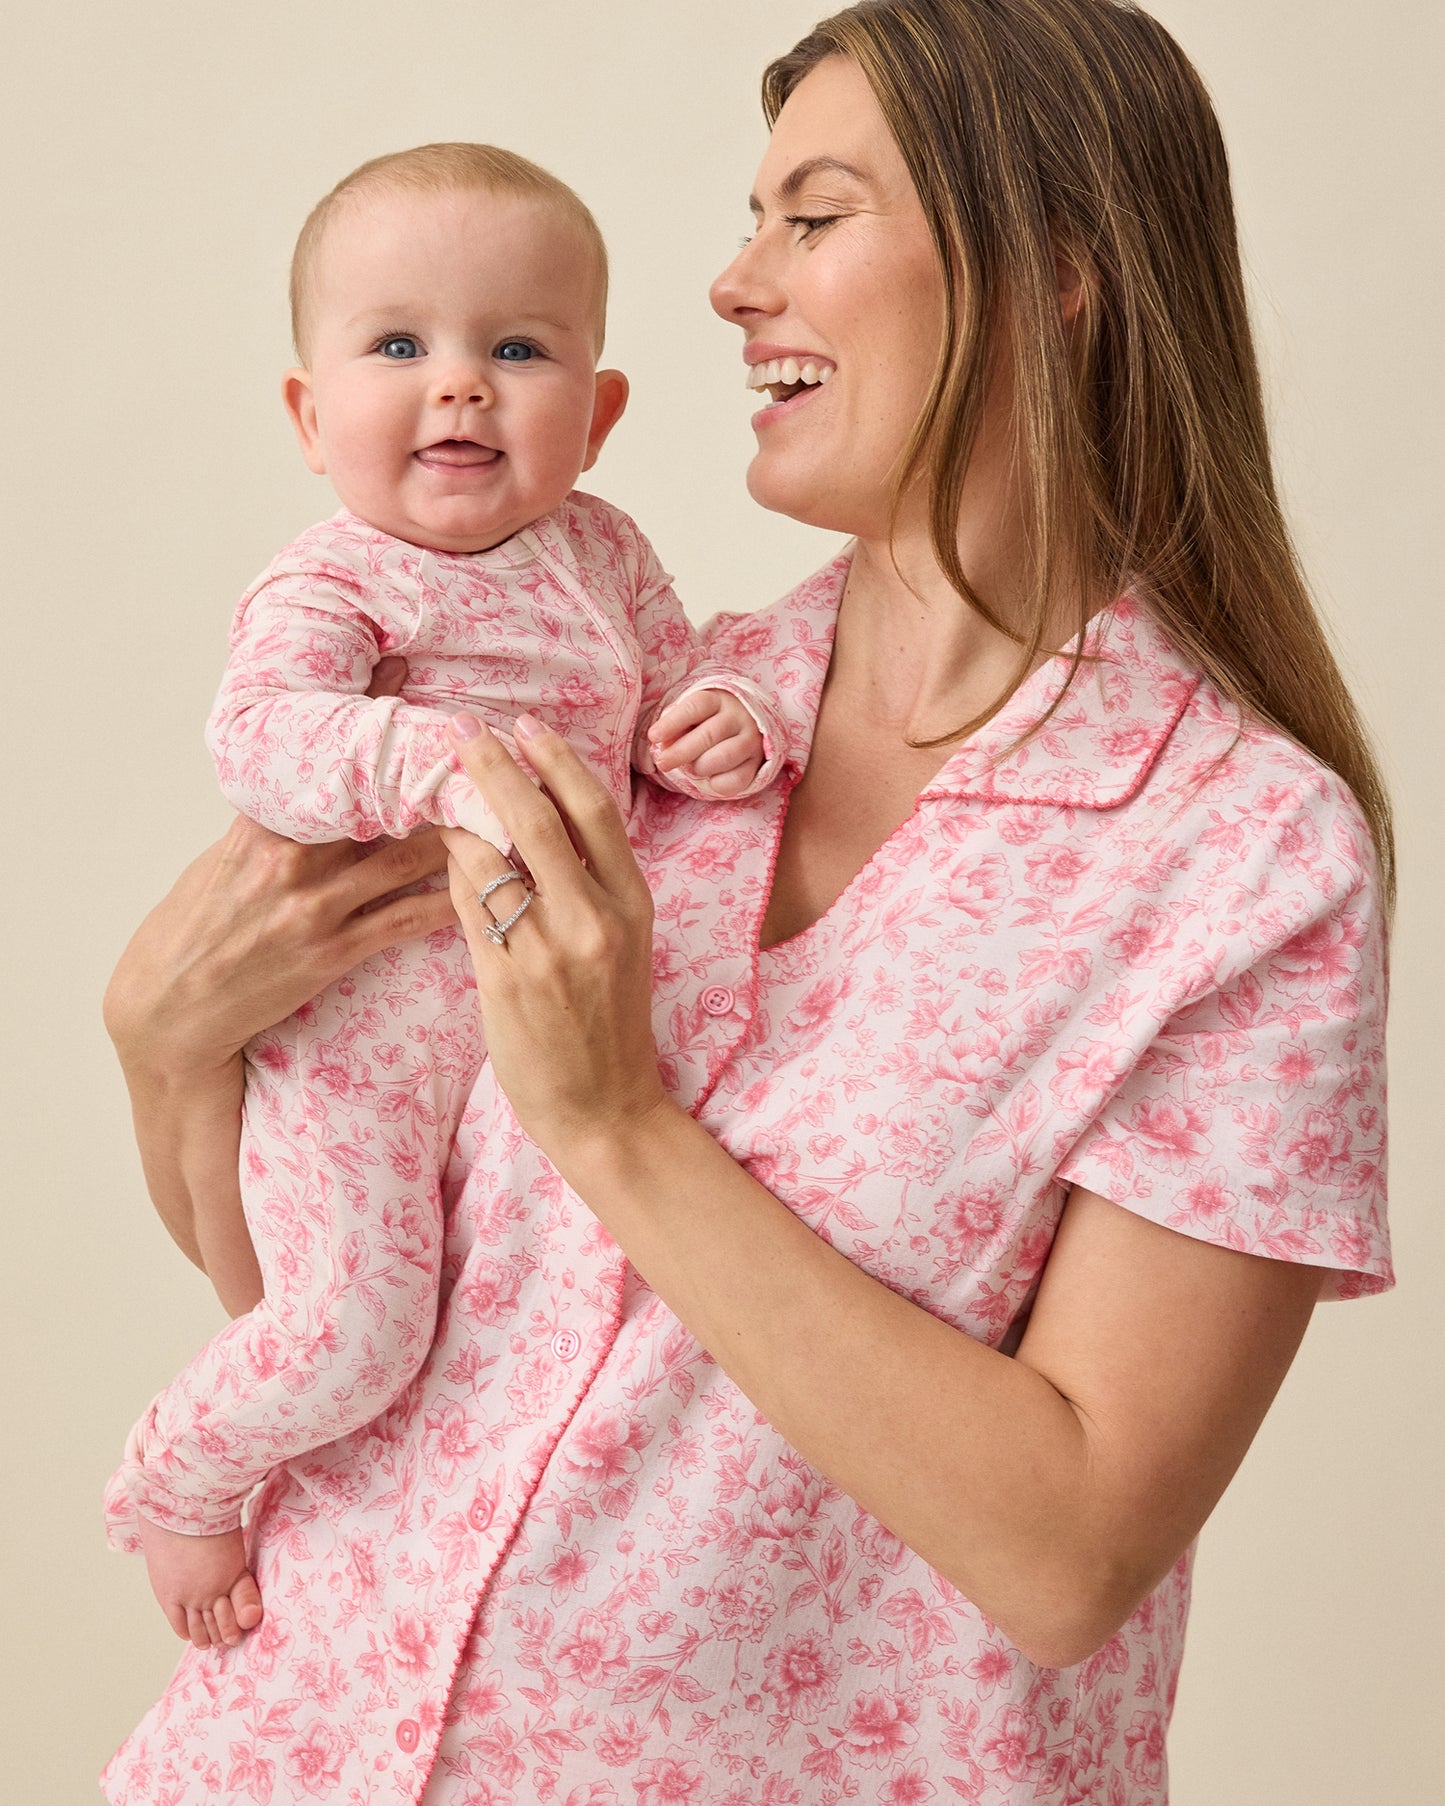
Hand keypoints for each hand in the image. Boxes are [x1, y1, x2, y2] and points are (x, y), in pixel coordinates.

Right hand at [104, 659, 454, 1082]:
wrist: (171, 1005)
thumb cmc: (197, 925)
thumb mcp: (222, 855)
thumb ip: (271, 818)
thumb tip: (309, 777)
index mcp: (263, 824)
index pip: (329, 765)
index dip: (377, 730)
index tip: (420, 698)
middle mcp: (292, 858)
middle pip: (381, 804)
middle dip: (436, 779)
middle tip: (490, 753)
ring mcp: (316, 906)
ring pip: (407, 858)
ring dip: (461, 834)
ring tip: (507, 809)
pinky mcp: (333, 952)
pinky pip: (406, 919)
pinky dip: (451, 901)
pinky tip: (490, 884)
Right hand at [137, 1514, 262, 1648]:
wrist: (176, 1511)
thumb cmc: (209, 1521)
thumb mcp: (234, 1548)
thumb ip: (241, 1578)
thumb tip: (251, 1608)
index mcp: (233, 1575)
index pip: (243, 1612)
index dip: (242, 1623)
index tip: (243, 1627)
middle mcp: (211, 1591)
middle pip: (220, 1626)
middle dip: (225, 1634)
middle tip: (226, 1639)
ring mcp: (188, 1596)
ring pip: (199, 1630)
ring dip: (206, 1637)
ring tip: (210, 1640)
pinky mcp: (168, 1596)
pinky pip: (180, 1625)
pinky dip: (188, 1632)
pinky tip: (193, 1635)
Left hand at [439, 711, 671, 1164]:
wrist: (605, 1110)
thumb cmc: (609, 1024)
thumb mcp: (622, 944)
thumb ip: (590, 886)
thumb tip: (537, 819)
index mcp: (633, 904)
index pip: (595, 810)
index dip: (557, 759)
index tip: (525, 726)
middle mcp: (595, 919)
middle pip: (539, 818)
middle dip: (495, 765)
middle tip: (462, 730)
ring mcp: (548, 950)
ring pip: (490, 858)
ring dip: (456, 816)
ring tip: (432, 786)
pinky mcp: (505, 980)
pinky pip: (465, 907)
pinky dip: (448, 871)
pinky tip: (432, 851)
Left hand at [646, 688, 765, 797]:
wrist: (746, 724)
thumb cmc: (707, 721)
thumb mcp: (690, 716)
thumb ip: (675, 726)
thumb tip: (663, 743)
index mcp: (717, 699)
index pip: (695, 707)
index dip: (673, 723)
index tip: (654, 737)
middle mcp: (738, 716)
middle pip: (709, 734)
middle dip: (681, 752)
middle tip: (663, 763)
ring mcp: (751, 739)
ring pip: (725, 756)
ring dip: (701, 766)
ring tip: (692, 769)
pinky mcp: (757, 762)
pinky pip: (737, 779)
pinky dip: (719, 784)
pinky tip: (710, 780)